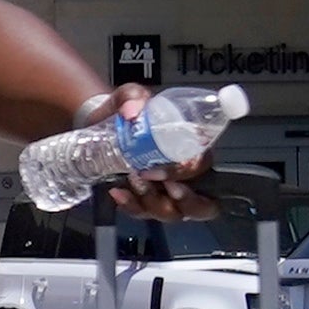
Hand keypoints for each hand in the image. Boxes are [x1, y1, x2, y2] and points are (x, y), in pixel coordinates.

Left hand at [97, 79, 205, 218]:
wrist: (102, 123)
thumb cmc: (129, 113)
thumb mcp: (131, 95)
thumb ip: (132, 96)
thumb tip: (133, 110)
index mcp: (194, 150)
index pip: (206, 169)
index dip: (189, 174)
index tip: (165, 170)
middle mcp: (186, 176)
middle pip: (201, 205)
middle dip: (183, 201)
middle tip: (153, 181)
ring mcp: (167, 193)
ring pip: (172, 213)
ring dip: (151, 201)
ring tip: (131, 179)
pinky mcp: (146, 200)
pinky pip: (143, 213)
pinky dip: (130, 206)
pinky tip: (118, 191)